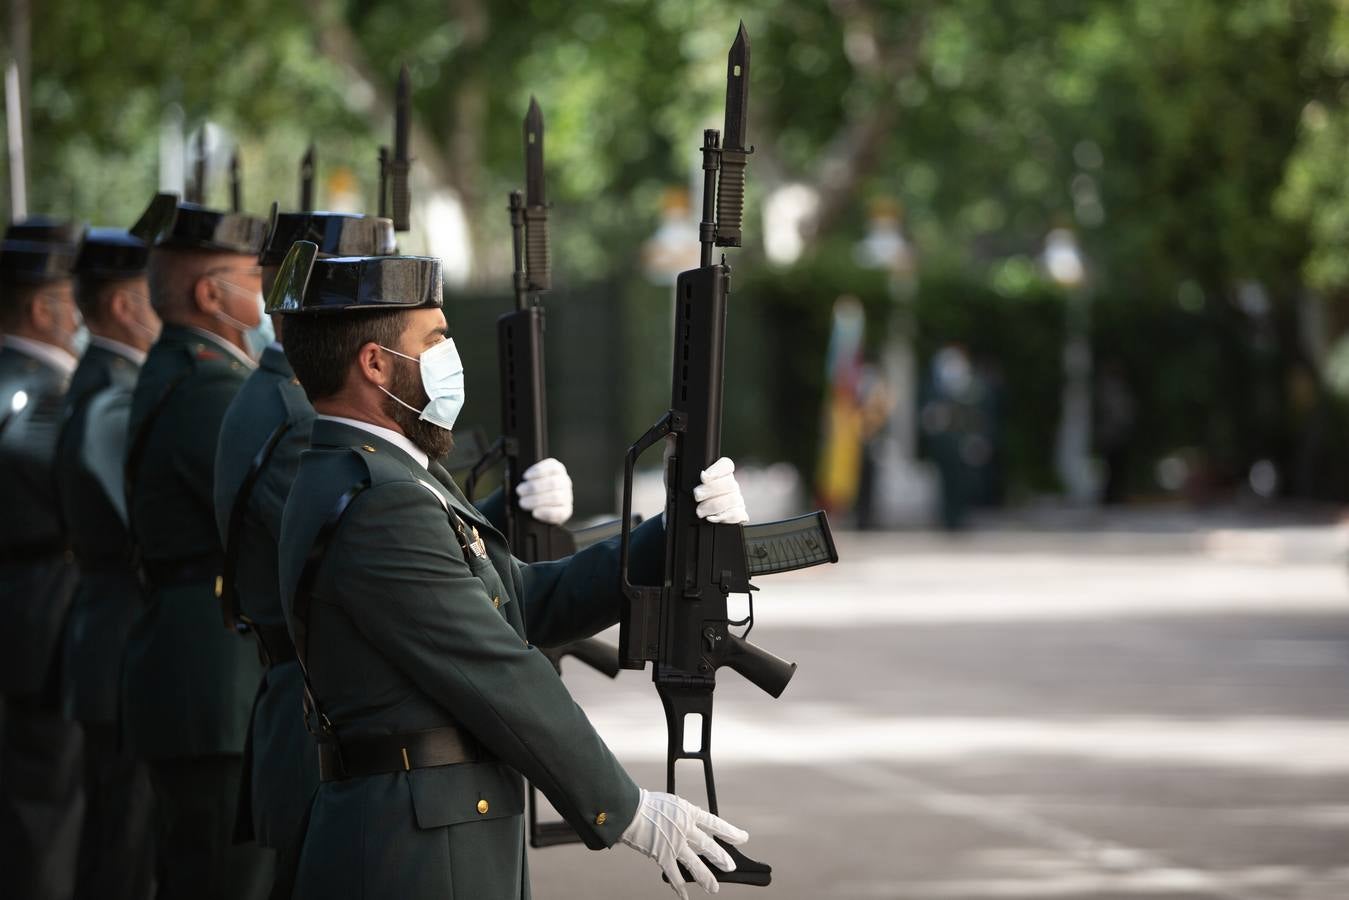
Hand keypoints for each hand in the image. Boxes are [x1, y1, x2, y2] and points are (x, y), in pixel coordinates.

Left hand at [516, 458, 572, 524]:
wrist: (538, 505)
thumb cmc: (533, 489)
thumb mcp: (531, 479)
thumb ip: (528, 477)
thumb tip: (515, 478)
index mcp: (558, 470)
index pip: (553, 467)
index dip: (538, 470)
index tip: (525, 476)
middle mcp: (565, 482)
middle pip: (553, 483)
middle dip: (534, 487)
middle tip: (519, 491)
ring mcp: (567, 497)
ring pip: (555, 497)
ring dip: (537, 500)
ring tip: (523, 502)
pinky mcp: (566, 511)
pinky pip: (558, 512)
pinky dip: (545, 512)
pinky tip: (535, 512)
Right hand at [620, 789, 748, 898]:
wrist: (629, 810)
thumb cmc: (646, 803)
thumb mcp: (671, 804)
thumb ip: (683, 816)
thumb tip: (692, 825)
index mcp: (688, 812)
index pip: (715, 823)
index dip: (730, 831)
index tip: (742, 837)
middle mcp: (685, 828)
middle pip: (709, 846)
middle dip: (722, 858)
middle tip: (731, 866)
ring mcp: (675, 844)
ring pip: (696, 864)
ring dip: (706, 877)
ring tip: (714, 887)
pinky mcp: (663, 856)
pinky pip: (674, 875)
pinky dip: (679, 887)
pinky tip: (685, 896)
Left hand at [693, 457, 747, 523]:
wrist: (701, 522)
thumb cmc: (697, 501)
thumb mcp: (693, 488)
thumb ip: (699, 480)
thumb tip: (704, 475)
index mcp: (721, 475)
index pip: (727, 465)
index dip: (717, 469)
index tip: (704, 477)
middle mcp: (731, 486)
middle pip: (729, 483)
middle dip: (710, 490)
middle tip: (698, 496)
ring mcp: (737, 500)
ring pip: (732, 499)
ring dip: (713, 506)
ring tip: (700, 511)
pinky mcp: (739, 514)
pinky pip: (737, 514)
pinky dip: (723, 517)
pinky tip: (712, 518)